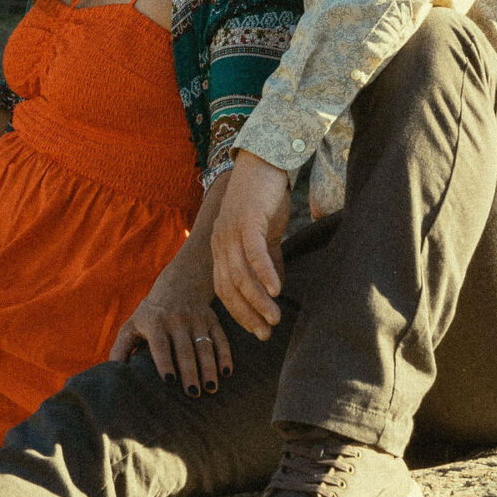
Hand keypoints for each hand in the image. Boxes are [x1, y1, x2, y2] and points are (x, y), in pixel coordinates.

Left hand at [110, 242, 232, 395]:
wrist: (179, 283)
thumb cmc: (151, 313)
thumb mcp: (133, 325)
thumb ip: (121, 348)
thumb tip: (111, 374)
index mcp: (155, 323)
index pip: (160, 345)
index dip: (164, 362)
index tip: (170, 381)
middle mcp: (177, 320)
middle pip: (184, 349)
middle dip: (190, 372)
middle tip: (194, 394)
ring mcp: (197, 319)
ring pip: (204, 346)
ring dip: (209, 367)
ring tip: (211, 388)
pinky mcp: (212, 319)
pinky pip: (221, 338)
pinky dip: (225, 355)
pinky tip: (227, 373)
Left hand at [211, 151, 291, 337]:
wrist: (264, 162)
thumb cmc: (264, 198)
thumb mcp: (265, 235)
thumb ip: (268, 260)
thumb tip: (275, 288)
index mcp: (221, 247)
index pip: (224, 290)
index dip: (240, 313)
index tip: (258, 331)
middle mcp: (220, 242)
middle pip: (228, 288)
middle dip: (247, 315)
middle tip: (265, 333)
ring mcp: (230, 231)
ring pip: (241, 275)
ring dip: (258, 300)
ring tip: (274, 318)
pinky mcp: (246, 221)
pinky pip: (253, 253)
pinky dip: (264, 274)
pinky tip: (276, 290)